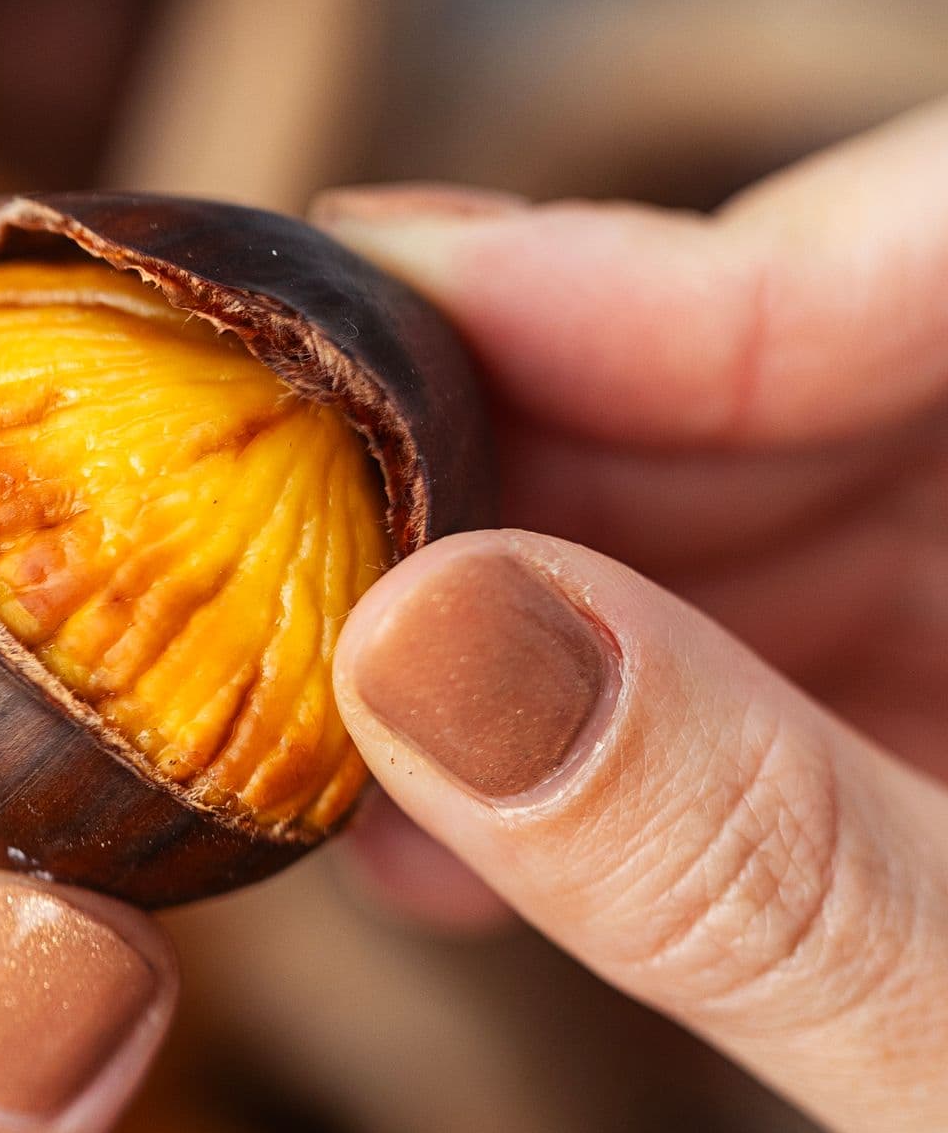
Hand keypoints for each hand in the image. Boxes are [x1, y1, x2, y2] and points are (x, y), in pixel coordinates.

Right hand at [318, 113, 947, 1132]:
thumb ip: (758, 862)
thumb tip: (424, 638)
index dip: (679, 270)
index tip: (398, 301)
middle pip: (833, 366)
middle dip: (549, 450)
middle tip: (299, 536)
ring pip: (779, 501)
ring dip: (542, 607)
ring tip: (353, 735)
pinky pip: (787, 649)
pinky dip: (616, 728)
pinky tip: (464, 826)